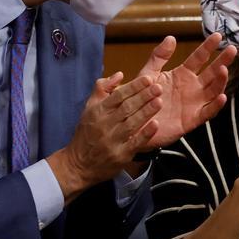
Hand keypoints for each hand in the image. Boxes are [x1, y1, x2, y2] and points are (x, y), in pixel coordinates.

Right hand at [50, 73, 161, 196]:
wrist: (79, 164)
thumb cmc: (86, 133)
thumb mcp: (89, 108)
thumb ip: (102, 89)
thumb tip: (119, 74)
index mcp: (97, 112)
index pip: (118, 96)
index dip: (134, 87)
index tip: (148, 79)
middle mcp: (104, 125)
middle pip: (126, 108)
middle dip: (143, 96)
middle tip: (158, 87)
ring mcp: (112, 141)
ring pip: (131, 124)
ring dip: (146, 112)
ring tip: (159, 102)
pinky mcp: (120, 156)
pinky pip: (134, 143)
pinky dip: (145, 134)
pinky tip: (155, 125)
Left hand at [134, 34, 236, 148]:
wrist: (135, 123)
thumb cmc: (141, 99)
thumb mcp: (148, 74)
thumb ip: (159, 56)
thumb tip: (171, 38)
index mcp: (182, 75)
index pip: (199, 58)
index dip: (208, 47)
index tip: (217, 35)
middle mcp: (192, 88)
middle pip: (212, 72)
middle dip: (222, 61)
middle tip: (232, 49)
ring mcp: (194, 103)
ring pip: (214, 90)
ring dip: (221, 81)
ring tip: (223, 70)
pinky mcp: (192, 120)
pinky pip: (207, 112)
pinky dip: (216, 105)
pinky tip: (222, 97)